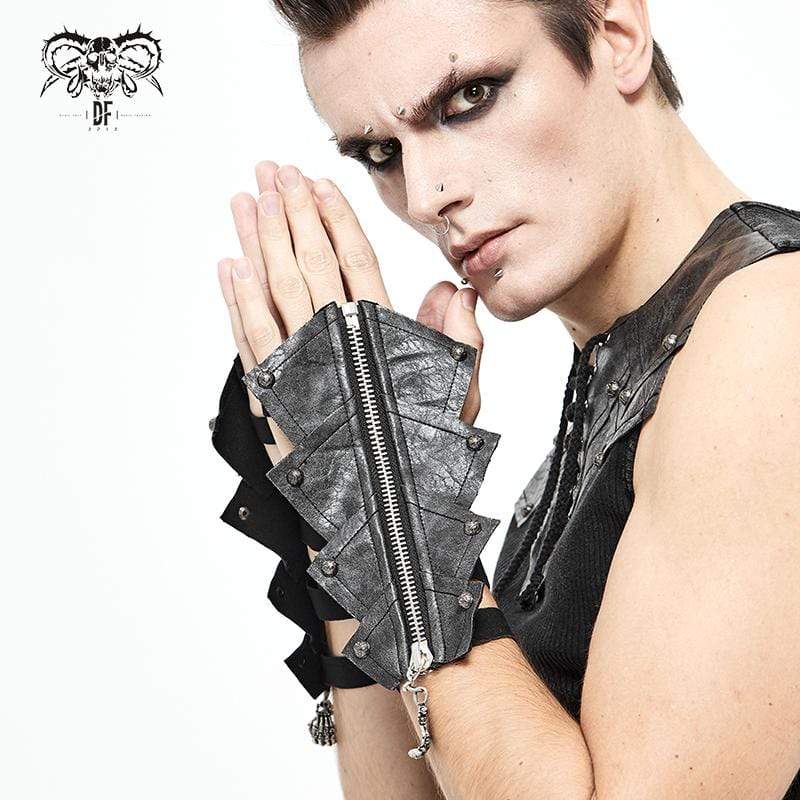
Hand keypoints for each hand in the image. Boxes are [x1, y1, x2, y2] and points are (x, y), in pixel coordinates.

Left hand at [216, 161, 484, 466]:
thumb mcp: (458, 398)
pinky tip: (229, 266)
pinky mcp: (275, 393)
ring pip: (274, 292)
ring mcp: (302, 366)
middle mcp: (338, 345)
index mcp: (382, 339)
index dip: (335, 221)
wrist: (382, 513)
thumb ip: (459, 343)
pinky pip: (251, 338)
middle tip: (272, 171)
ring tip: (245, 199)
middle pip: (310, 265)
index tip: (318, 183)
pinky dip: (237, 301)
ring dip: (257, 242)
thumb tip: (454, 290)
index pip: (357, 264)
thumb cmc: (423, 456)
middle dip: (289, 213)